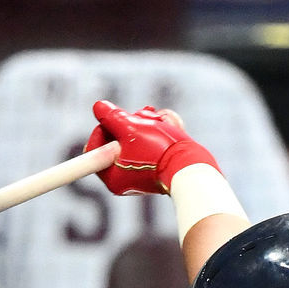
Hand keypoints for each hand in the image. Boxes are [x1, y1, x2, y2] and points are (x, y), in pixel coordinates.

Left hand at [84, 100, 219, 195]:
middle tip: (145, 117)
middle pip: (116, 141)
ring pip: (136, 139)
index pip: (95, 147)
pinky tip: (171, 126)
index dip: (105, 128)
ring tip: (163, 122)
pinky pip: (151, 144)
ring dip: (147, 124)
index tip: (119, 121)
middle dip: (131, 124)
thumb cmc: (160, 152)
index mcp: (113, 178)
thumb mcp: (130, 128)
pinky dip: (159, 132)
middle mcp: (125, 180)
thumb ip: (111, 116)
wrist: (193, 167)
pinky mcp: (158, 169)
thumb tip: (98, 107)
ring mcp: (142, 175)